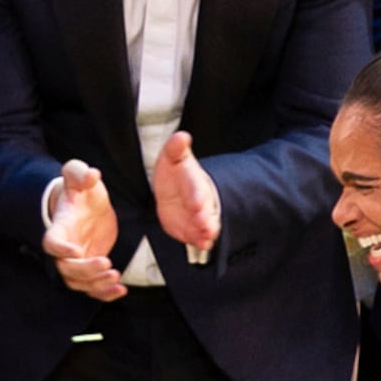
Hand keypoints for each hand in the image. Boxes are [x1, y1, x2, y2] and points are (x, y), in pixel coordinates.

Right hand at [41, 159, 127, 300]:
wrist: (85, 206)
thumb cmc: (80, 192)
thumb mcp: (79, 177)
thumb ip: (80, 173)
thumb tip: (91, 174)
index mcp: (60, 227)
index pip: (51, 242)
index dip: (60, 249)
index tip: (75, 251)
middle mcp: (65, 248)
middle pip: (66, 269)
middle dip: (85, 270)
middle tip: (106, 263)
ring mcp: (77, 261)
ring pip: (78, 283)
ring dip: (96, 284)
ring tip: (115, 277)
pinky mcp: (90, 268)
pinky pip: (92, 288)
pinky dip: (104, 294)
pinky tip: (120, 291)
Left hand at [151, 130, 219, 259]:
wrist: (175, 190)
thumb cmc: (176, 172)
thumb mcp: (173, 157)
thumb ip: (176, 148)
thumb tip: (181, 136)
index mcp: (194, 182)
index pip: (197, 190)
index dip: (197, 197)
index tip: (196, 204)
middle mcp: (200, 201)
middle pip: (205, 211)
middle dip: (205, 218)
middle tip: (204, 225)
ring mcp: (197, 216)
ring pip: (206, 225)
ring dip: (206, 232)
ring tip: (206, 238)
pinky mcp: (192, 229)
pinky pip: (198, 236)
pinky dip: (201, 241)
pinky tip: (202, 244)